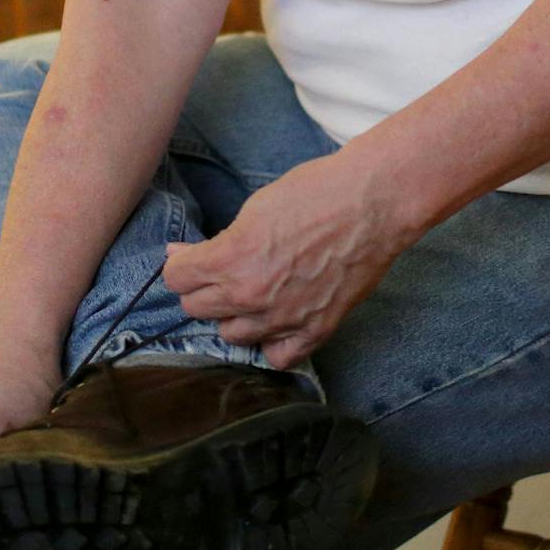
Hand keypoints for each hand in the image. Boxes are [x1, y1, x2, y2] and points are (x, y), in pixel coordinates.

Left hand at [162, 150, 421, 370]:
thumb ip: (217, 240)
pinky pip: (277, 357)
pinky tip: (275, 321)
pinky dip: (271, 342)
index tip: (192, 258)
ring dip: (233, 315)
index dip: (181, 264)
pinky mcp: (316, 330)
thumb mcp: (254, 206)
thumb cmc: (315, 193)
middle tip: (220, 272)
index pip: (176, 279)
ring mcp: (284, 319)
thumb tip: (181, 254)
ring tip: (251, 293)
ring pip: (232, 335)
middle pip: (197, 308)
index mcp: (231, 260)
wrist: (373, 203)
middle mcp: (251, 297)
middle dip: (203, 288)